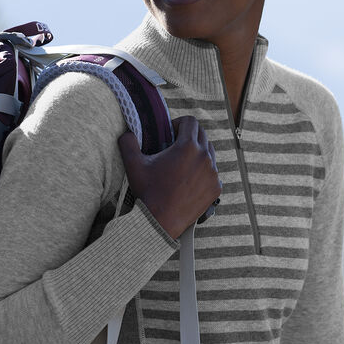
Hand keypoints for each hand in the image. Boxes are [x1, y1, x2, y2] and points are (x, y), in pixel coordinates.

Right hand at [118, 116, 221, 239]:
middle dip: (189, 136)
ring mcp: (213, 173)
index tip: (171, 132)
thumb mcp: (133, 165)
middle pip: (202, 135)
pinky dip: (204, 172)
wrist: (160, 222)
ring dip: (198, 153)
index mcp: (187, 147)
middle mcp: (204, 157)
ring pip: (210, 153)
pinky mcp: (216, 187)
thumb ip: (128, 142)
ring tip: (183, 163)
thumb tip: (127, 133)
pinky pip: (213, 172)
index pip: (190, 122)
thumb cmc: (147, 192)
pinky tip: (190, 179)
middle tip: (176, 146)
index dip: (179, 123)